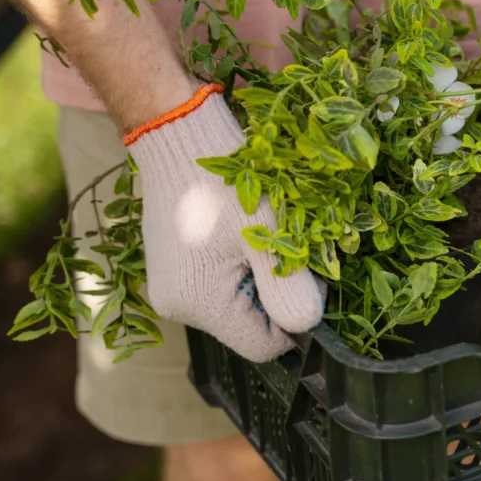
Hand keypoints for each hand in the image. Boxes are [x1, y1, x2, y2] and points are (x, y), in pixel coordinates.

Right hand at [127, 87, 324, 361]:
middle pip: (249, 324)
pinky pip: (218, 283)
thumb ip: (290, 290)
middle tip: (287, 247)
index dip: (296, 321)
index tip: (310, 279)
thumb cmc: (230, 182)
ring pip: (236, 303)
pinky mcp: (172, 266)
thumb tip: (307, 327)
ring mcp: (170, 286)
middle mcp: (176, 306)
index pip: (262, 346)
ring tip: (263, 234)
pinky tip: (244, 231)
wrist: (180, 134)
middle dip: (277, 294)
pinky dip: (240, 265)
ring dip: (261, 276)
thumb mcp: (270, 236)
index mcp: (198, 305)